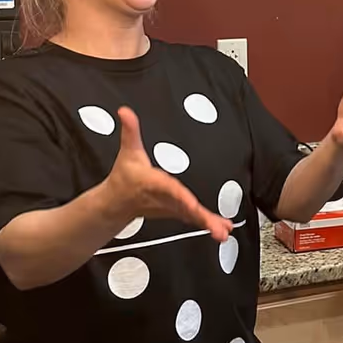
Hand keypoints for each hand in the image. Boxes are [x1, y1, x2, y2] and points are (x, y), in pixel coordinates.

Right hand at [106, 108, 231, 241]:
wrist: (117, 202)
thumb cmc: (125, 174)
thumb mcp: (128, 151)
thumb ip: (130, 131)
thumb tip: (124, 109)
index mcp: (154, 183)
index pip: (169, 189)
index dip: (181, 197)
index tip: (192, 204)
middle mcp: (165, 199)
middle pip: (185, 208)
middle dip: (201, 218)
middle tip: (218, 230)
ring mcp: (172, 209)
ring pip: (192, 217)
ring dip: (209, 224)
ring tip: (224, 233)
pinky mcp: (177, 213)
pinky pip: (194, 219)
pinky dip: (210, 224)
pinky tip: (225, 229)